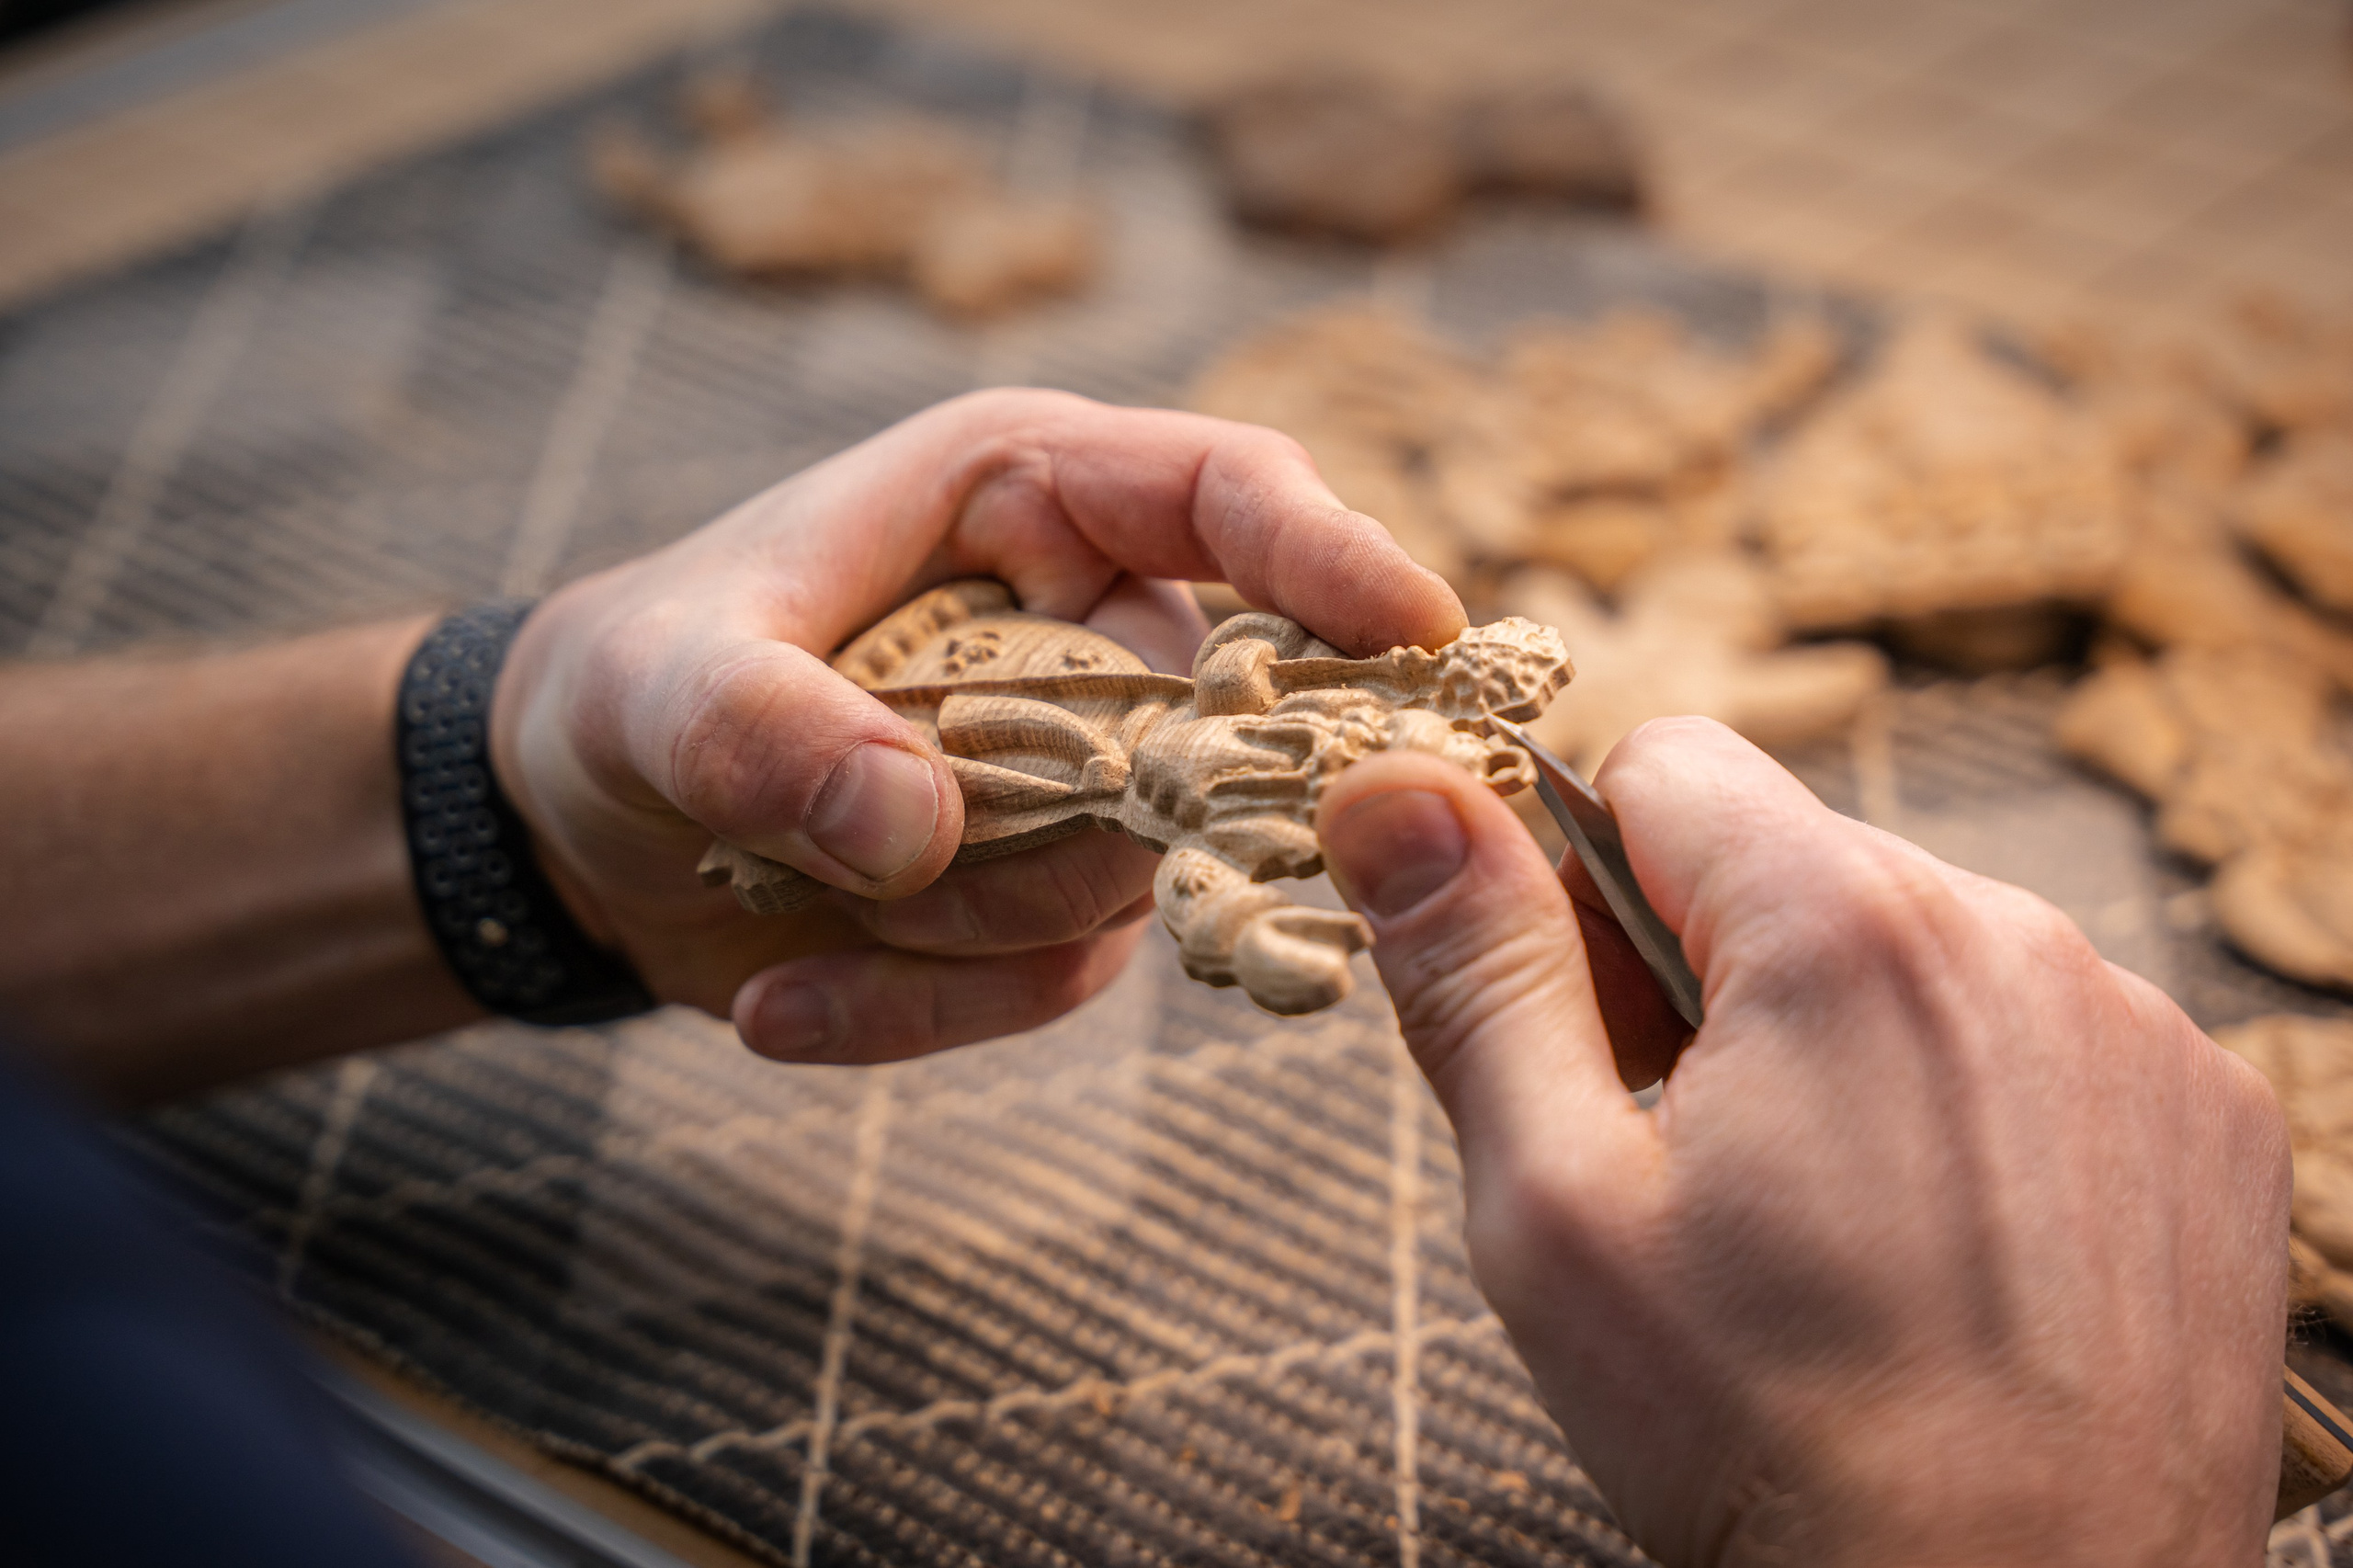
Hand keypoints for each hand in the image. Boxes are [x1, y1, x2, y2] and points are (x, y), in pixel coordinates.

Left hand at [492, 388, 1462, 1062]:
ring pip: (1132, 877)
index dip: (1335, 555)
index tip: (1420, 632)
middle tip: (905, 860)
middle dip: (1069, 818)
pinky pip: (1053, 980)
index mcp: (1029, 497)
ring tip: (798, 906)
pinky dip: (917, 1009)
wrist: (578, 820)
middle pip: (1210, 726)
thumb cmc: (629, 686)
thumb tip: (915, 827)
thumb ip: (767, 734)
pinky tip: (783, 1005)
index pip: (1228, 494)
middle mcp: (1091, 625)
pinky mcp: (1056, 893)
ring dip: (961, 925)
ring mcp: (1090, 772)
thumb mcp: (660, 687)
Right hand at [1315, 719, 2288, 1564]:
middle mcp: (2013, 936)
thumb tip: (1390, 786)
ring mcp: (2132, 1025)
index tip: (1590, 1028)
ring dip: (1843, 1037)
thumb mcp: (1556, 1204)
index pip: (1666, 765)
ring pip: (1915, 945)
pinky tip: (1942, 1243)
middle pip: (1790, 861)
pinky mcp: (2204, 1111)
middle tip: (1690, 1159)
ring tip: (1823, 1221)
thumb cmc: (1767, 1433)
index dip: (1584, 885)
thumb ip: (1475, 969)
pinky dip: (1970, 1100)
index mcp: (1842, 929)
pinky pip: (2037, 1031)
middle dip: (1711, 970)